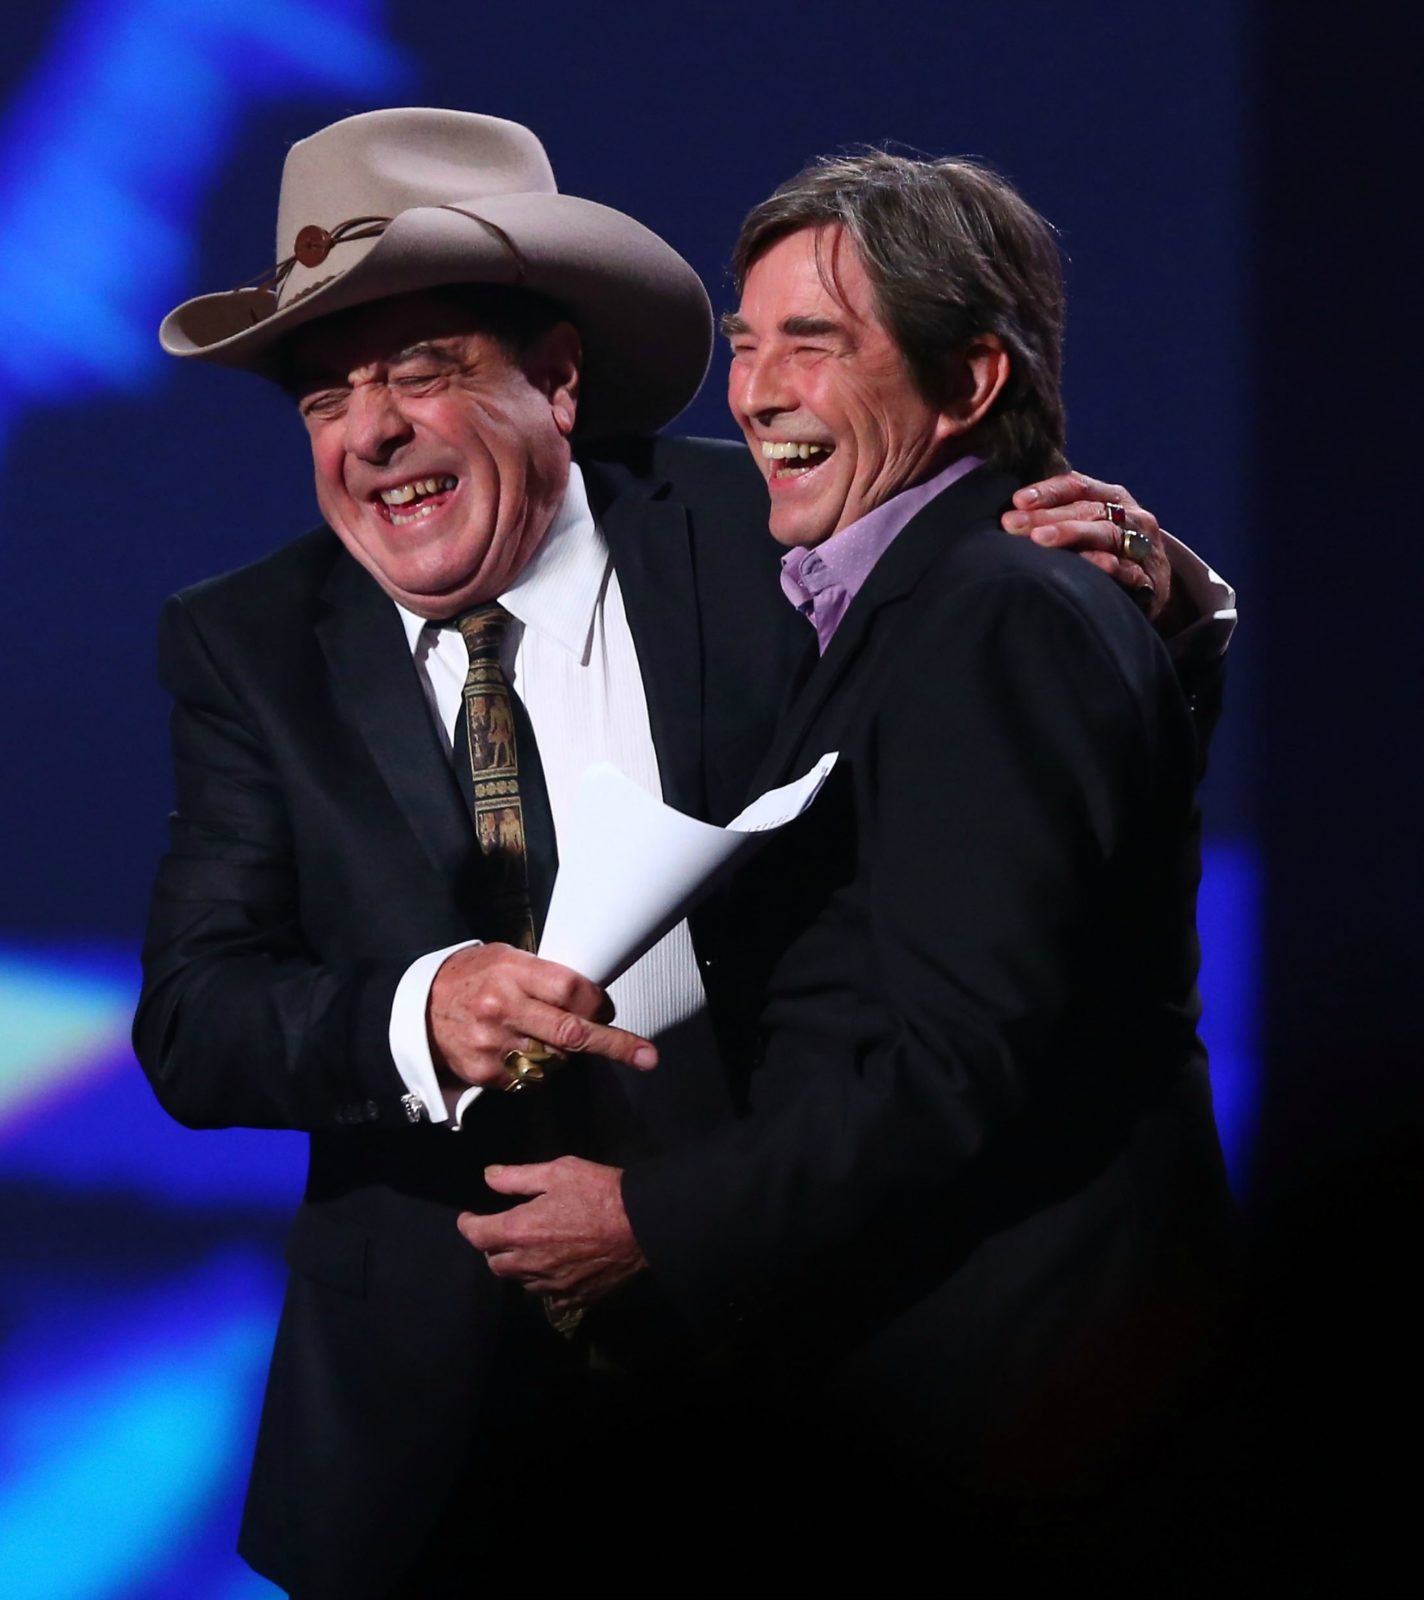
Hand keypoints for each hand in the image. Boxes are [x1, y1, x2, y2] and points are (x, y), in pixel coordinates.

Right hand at [428, 944, 656, 1089]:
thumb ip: (545, 975)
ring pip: (556, 1061)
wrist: (420, 1009)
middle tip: (647, 1055)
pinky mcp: (487, 1074)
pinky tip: (521, 1051)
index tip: (608, 1009)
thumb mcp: (506, 958)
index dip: (598, 1003)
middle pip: (572, 1033)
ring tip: (544, 1036)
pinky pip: (532, 1079)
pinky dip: (538, 1069)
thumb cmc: (472, 977)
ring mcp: (494, 1045)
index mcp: (512, 973)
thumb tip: (591, 996)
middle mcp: (504, 1009)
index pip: (572, 991)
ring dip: (566, 1054)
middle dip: (615, 1045)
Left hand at [457, 1157, 646, 1312]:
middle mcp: (530, 1262)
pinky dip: (543, 1281)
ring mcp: (551, 1284)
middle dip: (491, 1246)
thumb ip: (518, 1177)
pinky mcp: (573, 1296)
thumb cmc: (599, 1191)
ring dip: (517, 1264)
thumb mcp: (558, 1171)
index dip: (468, 1225)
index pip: (477, 1235)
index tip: (469, 1218)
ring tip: (528, 1248)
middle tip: (502, 1230)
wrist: (643, 1224)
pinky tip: (553, 1267)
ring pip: (519, 1280)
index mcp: (521, 1229)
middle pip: (494, 1262)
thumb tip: (488, 1177)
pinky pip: (547, 1294)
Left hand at [1001, 470, 1170, 622]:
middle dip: (1047, 516)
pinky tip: (1085, 564)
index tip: (1017, 500)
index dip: (1048, 491)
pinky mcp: (1150, 580)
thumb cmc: (1110, 550)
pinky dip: (1108, 566)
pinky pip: (1129, 570)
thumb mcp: (1093, 523)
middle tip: (1012, 524)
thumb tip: (1010, 511)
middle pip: (1087, 510)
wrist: (1155, 583)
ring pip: (1107, 534)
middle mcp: (1132, 516)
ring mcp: (1143, 546)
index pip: (1079, 485)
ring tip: (1039, 540)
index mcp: (1113, 497)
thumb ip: (1061, 513)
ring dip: (1071, 534)